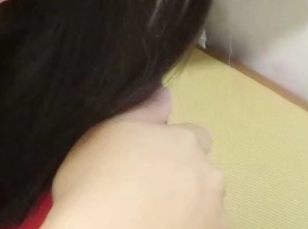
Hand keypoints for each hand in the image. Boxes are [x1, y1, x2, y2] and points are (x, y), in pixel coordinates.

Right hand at [44, 88, 226, 228]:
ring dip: (189, 206)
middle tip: (146, 189)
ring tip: (151, 215)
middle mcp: (208, 175)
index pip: (194, 136)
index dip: (172, 146)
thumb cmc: (94, 180)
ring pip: (206, 204)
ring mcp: (213, 214)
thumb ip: (145, 110)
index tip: (148, 160)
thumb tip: (165, 92)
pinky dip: (189, 228)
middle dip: (183, 176)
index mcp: (185, 141)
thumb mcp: (108, 130)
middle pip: (201, 171)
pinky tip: (158, 228)